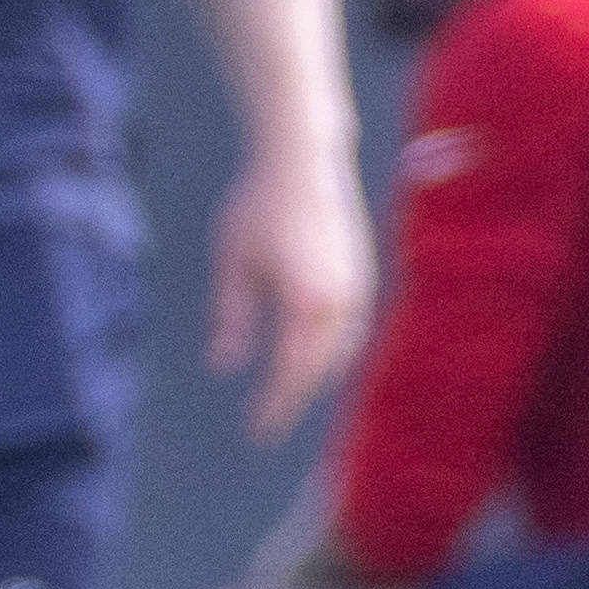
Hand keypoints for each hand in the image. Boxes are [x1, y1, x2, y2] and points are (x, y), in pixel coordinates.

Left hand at [216, 146, 372, 435]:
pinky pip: (351, 328)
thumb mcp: (232, 262)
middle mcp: (341, 300)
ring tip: (286, 393)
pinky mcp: (364, 273)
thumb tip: (224, 367)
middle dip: (294, 396)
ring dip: (315, 374)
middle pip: (319, 368)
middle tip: (266, 421)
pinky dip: (331, 350)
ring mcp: (359, 286)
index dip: (275, 405)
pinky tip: (310, 354)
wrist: (304, 157)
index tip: (257, 431)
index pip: (291, 371)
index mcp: (307, 301)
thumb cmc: (258, 205)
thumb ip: (232, 317)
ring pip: (341, 350)